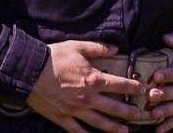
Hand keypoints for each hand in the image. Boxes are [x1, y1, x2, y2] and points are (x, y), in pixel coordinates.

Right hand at [26, 39, 147, 132]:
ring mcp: (75, 110)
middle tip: (140, 115)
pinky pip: (77, 131)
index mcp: (93, 79)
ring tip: (125, 131)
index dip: (134, 88)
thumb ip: (99, 48)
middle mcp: (87, 98)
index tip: (143, 90)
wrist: (29, 72)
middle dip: (129, 112)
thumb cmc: (54, 58)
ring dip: (114, 128)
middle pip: (114, 107)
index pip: (120, 85)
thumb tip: (116, 48)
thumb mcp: (78, 47)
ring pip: (99, 123)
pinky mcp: (62, 118)